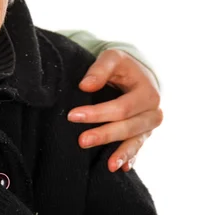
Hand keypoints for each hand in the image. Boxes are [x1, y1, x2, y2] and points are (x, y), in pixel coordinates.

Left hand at [67, 49, 162, 171]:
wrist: (138, 73)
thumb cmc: (123, 65)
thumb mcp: (113, 58)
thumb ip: (100, 69)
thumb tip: (85, 86)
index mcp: (147, 93)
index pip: (121, 107)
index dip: (97, 113)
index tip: (72, 116)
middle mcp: (153, 112)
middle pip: (128, 127)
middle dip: (104, 135)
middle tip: (81, 141)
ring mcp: (149, 125)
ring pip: (135, 141)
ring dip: (121, 153)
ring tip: (108, 165)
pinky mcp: (144, 133)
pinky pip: (138, 147)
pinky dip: (130, 157)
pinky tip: (121, 167)